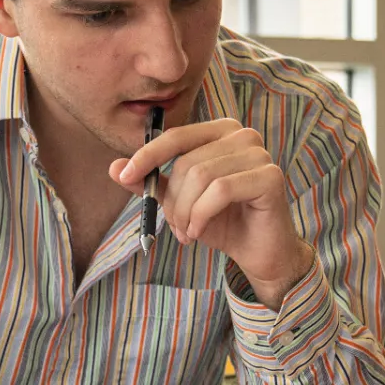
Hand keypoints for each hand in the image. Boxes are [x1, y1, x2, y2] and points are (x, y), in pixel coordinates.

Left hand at [109, 118, 312, 307]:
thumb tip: (114, 168)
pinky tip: (200, 231)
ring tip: (187, 232)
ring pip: (201, 177)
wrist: (259, 252)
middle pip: (187, 162)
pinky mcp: (270, 176)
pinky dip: (202, 215)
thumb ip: (152, 183)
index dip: (148, 155)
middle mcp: (242, 135)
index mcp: (220, 132)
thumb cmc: (222, 222)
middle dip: (173, 201)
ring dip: (186, 212)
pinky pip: (220, 191)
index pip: (176, 136)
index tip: (126, 177)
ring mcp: (259, 153)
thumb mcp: (180, 202)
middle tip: (174, 226)